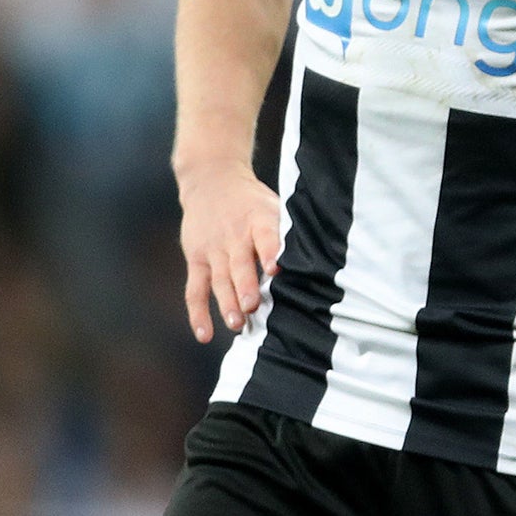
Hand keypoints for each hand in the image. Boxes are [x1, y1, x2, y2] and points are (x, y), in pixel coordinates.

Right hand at [177, 163, 280, 342]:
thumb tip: (320, 261)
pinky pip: (195, 290)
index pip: (265, 237)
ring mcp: (213, 250)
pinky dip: (198, 313)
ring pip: (219, 280)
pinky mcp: (196, 260)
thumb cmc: (253, 201)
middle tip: (252, 307)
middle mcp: (234, 236)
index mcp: (259, 220)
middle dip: (245, 286)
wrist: (211, 180)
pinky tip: (205, 335)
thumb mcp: (274, 206)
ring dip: (227, 304)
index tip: (276, 269)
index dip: (270, 252)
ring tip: (237, 325)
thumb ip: (287, 233)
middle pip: (239, 264)